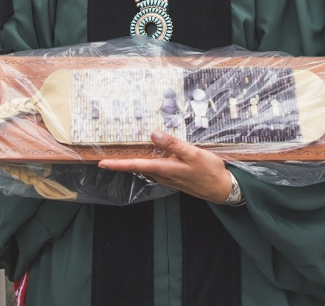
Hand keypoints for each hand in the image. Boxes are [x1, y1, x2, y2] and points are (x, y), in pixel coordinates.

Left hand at [98, 130, 232, 203]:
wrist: (222, 189)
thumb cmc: (209, 171)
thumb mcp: (193, 154)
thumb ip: (172, 144)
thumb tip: (153, 134)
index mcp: (165, 169)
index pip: (136, 165)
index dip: (118, 164)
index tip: (101, 163)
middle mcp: (163, 175)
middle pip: (138, 167)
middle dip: (122, 162)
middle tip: (107, 155)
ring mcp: (168, 178)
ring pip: (147, 168)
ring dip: (134, 162)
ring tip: (122, 153)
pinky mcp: (174, 178)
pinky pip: (156, 169)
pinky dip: (148, 162)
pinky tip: (150, 155)